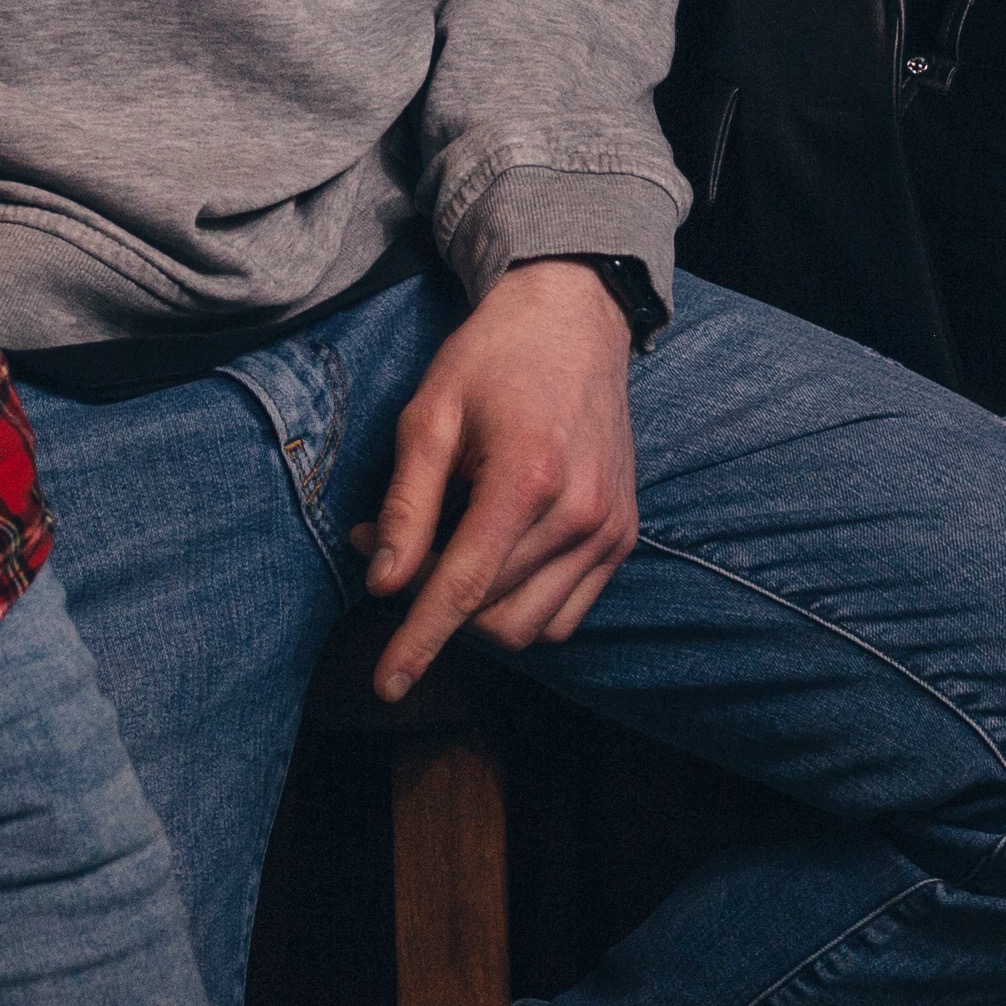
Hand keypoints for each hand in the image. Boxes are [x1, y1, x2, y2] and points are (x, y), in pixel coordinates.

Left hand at [344, 261, 639, 699]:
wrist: (574, 320)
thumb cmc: (493, 359)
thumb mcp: (429, 416)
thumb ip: (405, 506)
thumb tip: (382, 584)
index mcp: (528, 476)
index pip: (465, 587)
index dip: (418, 641)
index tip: (386, 685)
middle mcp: (580, 513)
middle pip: (492, 614)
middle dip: (433, 604)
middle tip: (393, 554)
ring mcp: (609, 528)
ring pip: (529, 626)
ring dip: (478, 611)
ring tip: (447, 548)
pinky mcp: (622, 536)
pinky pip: (565, 613)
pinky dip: (521, 606)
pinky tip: (495, 557)